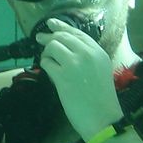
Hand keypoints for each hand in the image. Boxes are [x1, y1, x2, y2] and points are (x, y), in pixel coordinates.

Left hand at [35, 17, 122, 139]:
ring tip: (48, 62)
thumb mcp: (100, 70)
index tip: (51, 23)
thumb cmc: (102, 99)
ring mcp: (74, 64)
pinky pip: (47, 63)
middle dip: (49, 37)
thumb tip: (66, 49)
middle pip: (62, 36)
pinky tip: (49, 72)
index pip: (76, 33)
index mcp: (98, 52)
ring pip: (52, 47)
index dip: (61, 27)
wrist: (102, 118)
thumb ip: (87, 57)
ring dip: (46, 53)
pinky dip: (45, 66)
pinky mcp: (62, 76)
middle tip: (39, 38)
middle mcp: (87, 54)